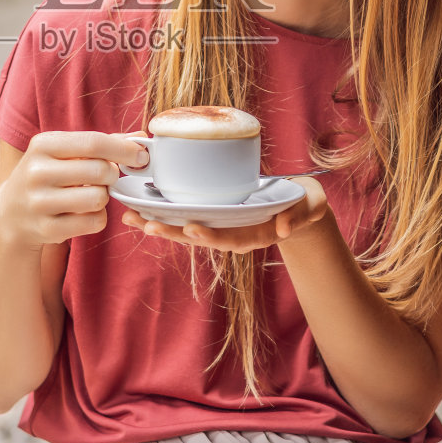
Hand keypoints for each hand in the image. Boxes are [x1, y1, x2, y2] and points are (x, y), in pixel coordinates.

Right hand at [0, 130, 148, 249]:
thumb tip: (140, 137)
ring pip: (98, 198)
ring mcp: (39, 202)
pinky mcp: (47, 229)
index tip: (140, 156)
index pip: (94, 142)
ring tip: (91, 195)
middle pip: (100, 171)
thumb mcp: (62, 152)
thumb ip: (100, 143)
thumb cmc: (47, 175)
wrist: (11, 215)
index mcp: (43, 145)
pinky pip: (94, 222)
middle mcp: (37, 172)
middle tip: (106, 177)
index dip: (124, 149)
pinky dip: (97, 218)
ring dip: (103, 198)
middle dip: (112, 175)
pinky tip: (83, 214)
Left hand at [120, 176, 329, 253]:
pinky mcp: (215, 217)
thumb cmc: (303, 204)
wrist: (299, 207)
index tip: (192, 228)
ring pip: (188, 230)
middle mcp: (234, 234)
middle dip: (174, 233)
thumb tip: (283, 229)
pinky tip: (140, 210)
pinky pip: (186, 219)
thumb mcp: (309, 207)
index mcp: (254, 233)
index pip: (230, 238)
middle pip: (201, 237)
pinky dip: (164, 215)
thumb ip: (298, 216)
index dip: (211, 236)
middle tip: (147, 225)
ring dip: (160, 225)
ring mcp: (223, 227)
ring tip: (132, 219)